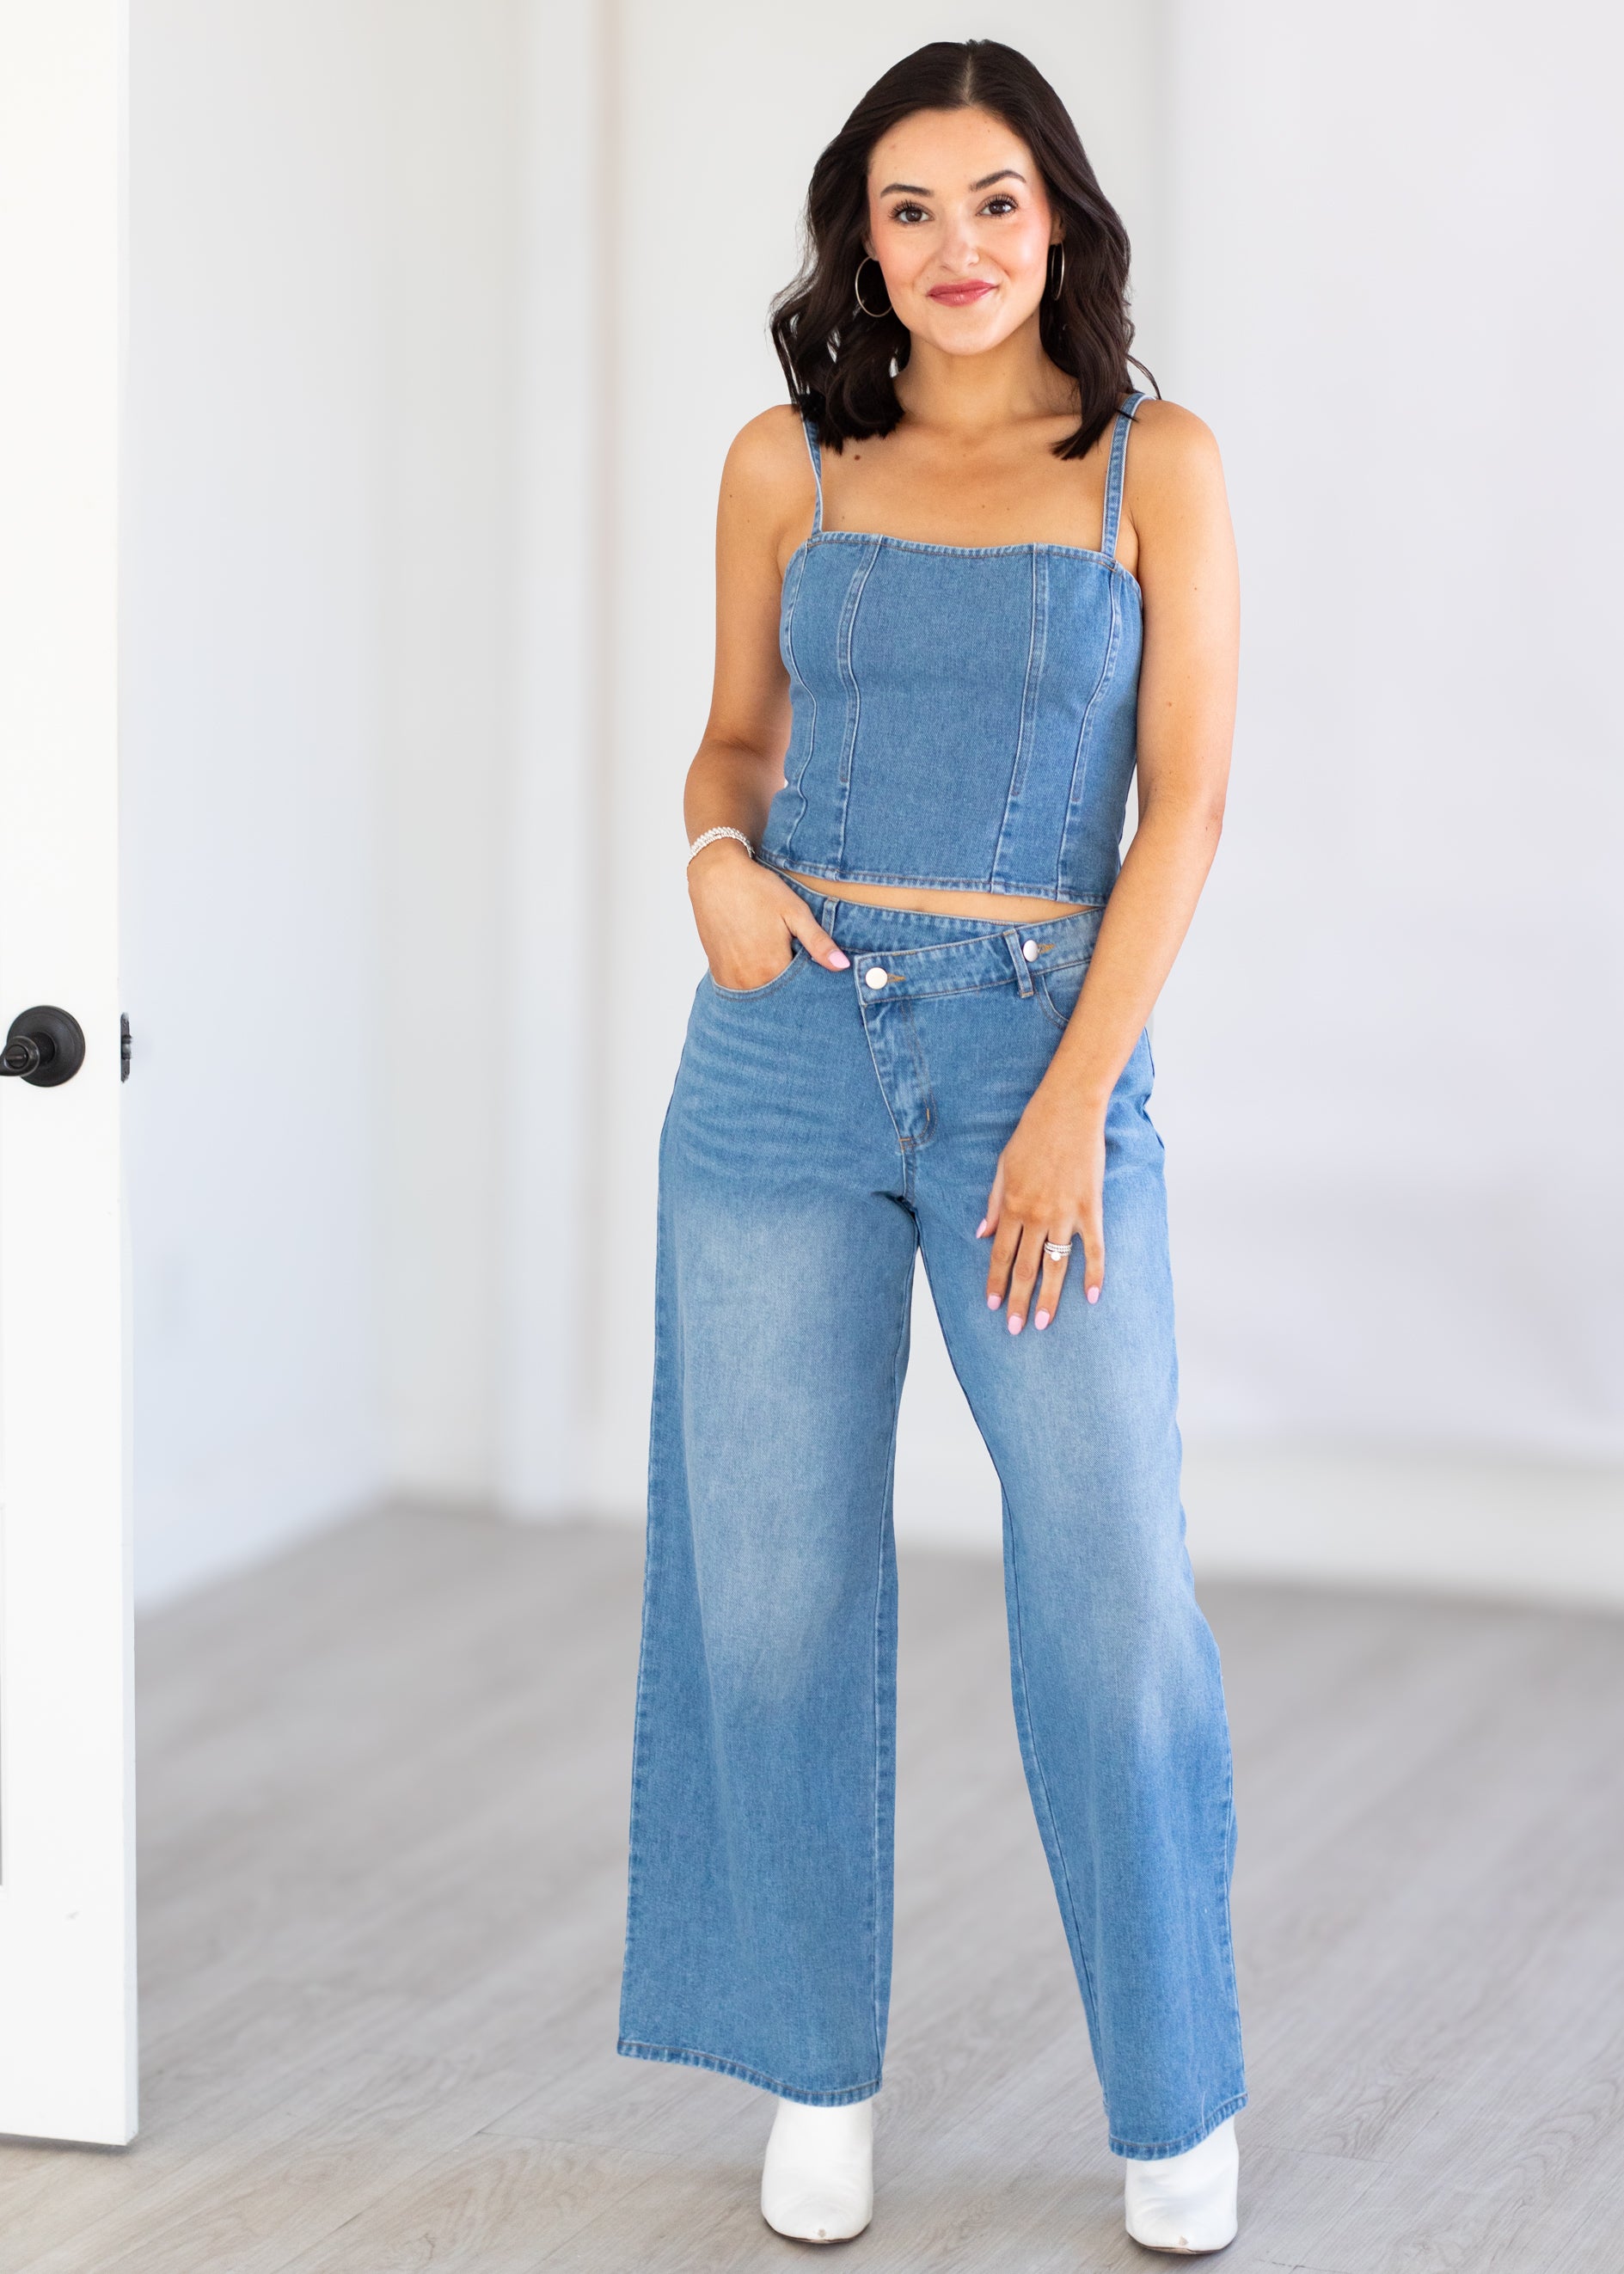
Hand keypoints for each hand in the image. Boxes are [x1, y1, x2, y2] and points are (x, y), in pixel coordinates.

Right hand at [688, 840, 848, 988]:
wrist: (715, 876)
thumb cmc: (757, 889)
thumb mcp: (794, 912)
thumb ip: (818, 943)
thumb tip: (842, 966)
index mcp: (772, 967)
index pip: (801, 990)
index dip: (811, 982)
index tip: (813, 970)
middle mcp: (749, 980)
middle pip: (779, 996)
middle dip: (791, 987)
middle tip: (789, 956)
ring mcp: (731, 979)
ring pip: (760, 994)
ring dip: (770, 985)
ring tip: (771, 956)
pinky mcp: (718, 973)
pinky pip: (740, 989)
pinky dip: (751, 982)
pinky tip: (756, 962)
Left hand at [978, 1081, 1105, 1333]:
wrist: (1068, 1109)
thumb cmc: (1033, 1134)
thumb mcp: (1003, 1166)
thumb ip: (994, 1203)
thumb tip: (982, 1234)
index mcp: (1012, 1205)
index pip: (1001, 1254)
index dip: (996, 1282)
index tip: (993, 1306)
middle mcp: (1036, 1215)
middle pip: (1026, 1267)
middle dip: (1019, 1301)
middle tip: (1015, 1329)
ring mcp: (1065, 1214)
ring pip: (1056, 1265)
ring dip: (1049, 1297)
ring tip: (1044, 1323)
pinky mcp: (1091, 1208)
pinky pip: (1094, 1248)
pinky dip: (1094, 1274)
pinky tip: (1093, 1297)